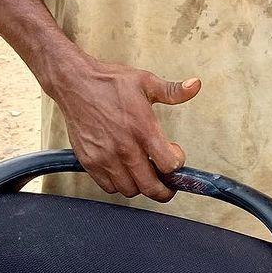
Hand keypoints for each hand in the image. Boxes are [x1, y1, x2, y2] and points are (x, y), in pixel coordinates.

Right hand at [53, 59, 200, 201]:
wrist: (76, 84)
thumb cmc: (111, 83)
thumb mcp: (147, 82)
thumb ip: (173, 91)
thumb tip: (195, 85)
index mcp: (143, 128)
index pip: (168, 165)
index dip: (177, 165)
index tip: (175, 156)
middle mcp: (125, 147)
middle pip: (150, 186)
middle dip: (164, 189)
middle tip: (168, 184)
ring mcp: (105, 157)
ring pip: (130, 190)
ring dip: (141, 186)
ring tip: (145, 172)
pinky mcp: (89, 162)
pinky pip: (108, 187)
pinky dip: (120, 184)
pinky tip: (125, 170)